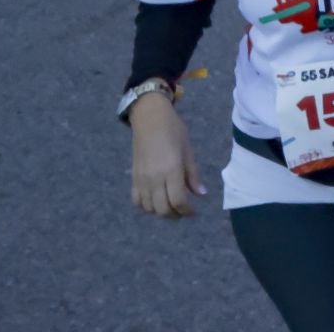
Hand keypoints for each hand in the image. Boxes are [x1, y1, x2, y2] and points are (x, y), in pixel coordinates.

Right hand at [128, 93, 206, 218]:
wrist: (149, 118)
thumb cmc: (173, 130)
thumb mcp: (188, 150)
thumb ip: (192, 174)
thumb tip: (201, 194)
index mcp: (171, 169)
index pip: (178, 201)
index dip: (187, 211)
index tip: (194, 211)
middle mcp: (154, 178)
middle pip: (162, 209)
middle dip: (175, 215)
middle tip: (184, 211)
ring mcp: (141, 179)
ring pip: (149, 208)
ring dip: (161, 212)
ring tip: (172, 206)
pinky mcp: (133, 177)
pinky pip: (136, 201)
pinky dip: (146, 207)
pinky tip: (156, 201)